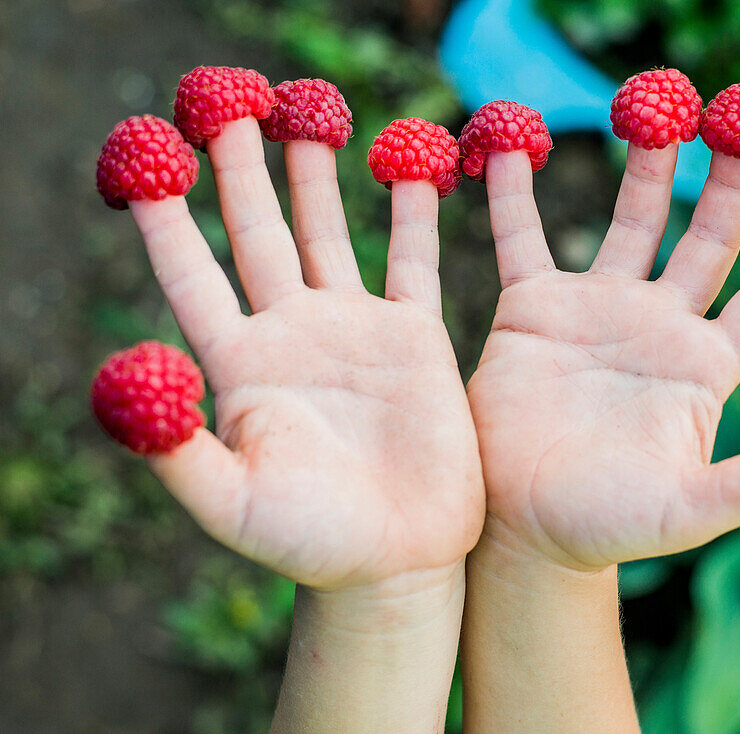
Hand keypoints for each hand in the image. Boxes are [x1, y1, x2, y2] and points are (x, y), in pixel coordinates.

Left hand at [129, 118, 483, 593]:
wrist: (396, 562)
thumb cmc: (309, 543)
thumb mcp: (230, 503)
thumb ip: (175, 446)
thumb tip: (121, 373)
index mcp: (240, 363)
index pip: (192, 272)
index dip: (165, 215)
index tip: (142, 155)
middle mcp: (291, 334)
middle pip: (257, 231)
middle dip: (239, 166)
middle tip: (223, 99)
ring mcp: (353, 331)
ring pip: (328, 232)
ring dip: (313, 172)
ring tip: (301, 109)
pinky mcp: (413, 338)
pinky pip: (412, 257)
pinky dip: (413, 209)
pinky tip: (410, 161)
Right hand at [466, 145, 739, 571]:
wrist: (522, 527)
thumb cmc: (606, 526)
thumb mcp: (687, 512)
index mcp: (705, 367)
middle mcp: (660, 326)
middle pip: (709, 236)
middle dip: (732, 178)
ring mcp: (597, 310)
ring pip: (631, 220)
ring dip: (648, 163)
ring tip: (662, 105)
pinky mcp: (533, 309)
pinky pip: (523, 237)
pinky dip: (515, 192)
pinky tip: (512, 142)